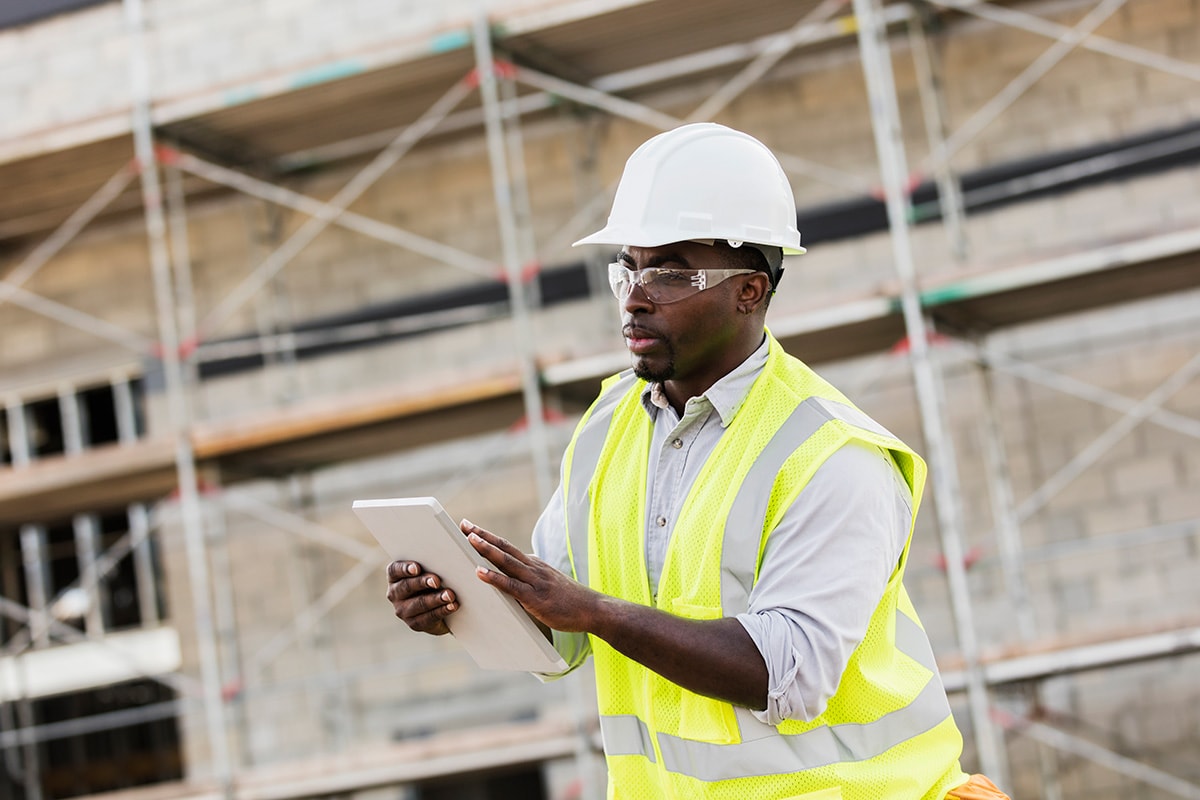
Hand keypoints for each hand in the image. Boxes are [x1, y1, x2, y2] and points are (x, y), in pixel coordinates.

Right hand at [385, 559, 457, 635]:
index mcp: (395, 576)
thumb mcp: (431, 568)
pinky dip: (442, 611)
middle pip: (406, 587)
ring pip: (418, 604)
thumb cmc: (435, 579)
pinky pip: (428, 618)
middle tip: (437, 580)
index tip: (417, 567)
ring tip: (450, 595)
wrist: (438, 607)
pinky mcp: (414, 624)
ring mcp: (403, 610)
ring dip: (435, 599)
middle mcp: (395, 593)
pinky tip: (452, 606)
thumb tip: (454, 540)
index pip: (395, 570)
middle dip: (422, 583)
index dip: (405, 569)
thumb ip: (433, 559)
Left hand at [463, 520, 598, 632]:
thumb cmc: (570, 602)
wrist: (593, 609)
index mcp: (534, 565)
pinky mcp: (535, 598)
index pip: (507, 547)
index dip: (489, 538)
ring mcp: (535, 581)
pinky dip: (494, 578)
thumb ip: (530, 582)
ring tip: (469, 539)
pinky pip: (511, 586)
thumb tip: (511, 584)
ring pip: (506, 561)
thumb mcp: (548, 585)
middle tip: (464, 525)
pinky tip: (480, 573)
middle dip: (482, 536)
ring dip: (486, 549)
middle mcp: (533, 568)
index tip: (471, 528)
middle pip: (504, 548)